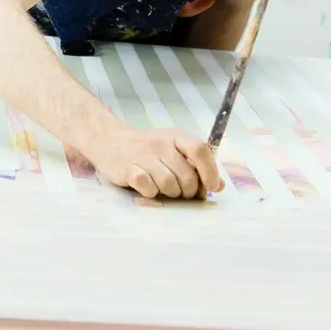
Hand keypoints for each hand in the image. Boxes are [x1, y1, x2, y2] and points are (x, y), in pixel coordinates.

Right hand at [90, 125, 224, 198]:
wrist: (111, 142)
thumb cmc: (148, 150)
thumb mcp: (174, 150)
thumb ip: (197, 166)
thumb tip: (219, 185)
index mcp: (176, 136)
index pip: (200, 150)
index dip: (210, 172)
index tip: (211, 187)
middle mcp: (161, 143)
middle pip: (187, 175)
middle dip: (189, 191)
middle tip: (182, 192)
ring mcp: (143, 155)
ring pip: (169, 183)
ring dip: (170, 193)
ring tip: (165, 190)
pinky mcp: (127, 168)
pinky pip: (147, 187)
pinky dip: (151, 193)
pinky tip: (148, 188)